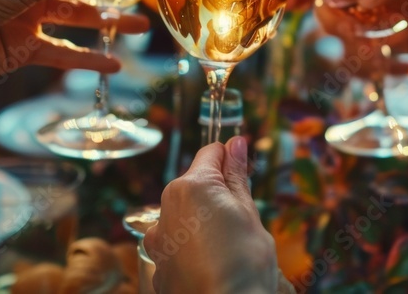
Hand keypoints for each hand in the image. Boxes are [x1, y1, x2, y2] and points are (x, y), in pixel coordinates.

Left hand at [144, 137, 278, 292]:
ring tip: (227, 246)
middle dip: (218, 194)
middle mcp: (166, 207)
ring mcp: (159, 238)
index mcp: (191, 186)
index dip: (231, 159)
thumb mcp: (249, 213)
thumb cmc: (243, 264)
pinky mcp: (158, 264)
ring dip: (202, 221)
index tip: (244, 169)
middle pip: (195, 184)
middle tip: (242, 219)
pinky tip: (210, 263)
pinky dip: (191, 247)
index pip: (211, 153)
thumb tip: (236, 144)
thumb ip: (237, 177)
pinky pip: (176, 243)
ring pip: (184, 215)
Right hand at [315, 0, 407, 61]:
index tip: (294, 0)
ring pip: (349, 31)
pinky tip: (405, 70)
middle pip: (334, 1)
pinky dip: (377, 67)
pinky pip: (372, 56)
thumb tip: (361, 1)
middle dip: (333, 20)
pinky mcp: (401, 42)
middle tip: (349, 31)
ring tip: (379, 55)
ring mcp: (389, 13)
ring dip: (355, 47)